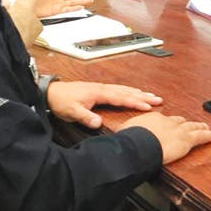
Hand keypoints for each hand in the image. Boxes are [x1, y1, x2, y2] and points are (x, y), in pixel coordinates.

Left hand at [47, 81, 162, 127]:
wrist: (51, 92)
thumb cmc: (62, 101)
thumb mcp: (72, 112)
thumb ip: (86, 117)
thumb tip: (98, 123)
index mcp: (99, 92)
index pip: (121, 98)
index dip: (135, 102)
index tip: (148, 106)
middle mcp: (102, 88)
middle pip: (127, 91)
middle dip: (143, 95)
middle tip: (158, 99)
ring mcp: (101, 88)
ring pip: (124, 89)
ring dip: (138, 92)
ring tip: (151, 95)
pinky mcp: (98, 90)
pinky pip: (118, 89)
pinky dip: (129, 91)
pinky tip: (133, 92)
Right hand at [120, 112, 210, 164]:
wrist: (139, 144)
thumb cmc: (130, 140)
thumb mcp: (124, 133)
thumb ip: (126, 133)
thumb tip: (119, 137)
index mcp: (152, 119)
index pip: (162, 120)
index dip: (167, 123)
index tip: (168, 125)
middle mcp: (167, 121)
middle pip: (179, 121)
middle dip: (184, 122)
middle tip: (189, 123)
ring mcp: (178, 130)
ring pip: (192, 126)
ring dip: (199, 126)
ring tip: (205, 127)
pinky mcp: (186, 140)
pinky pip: (201, 136)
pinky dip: (208, 135)